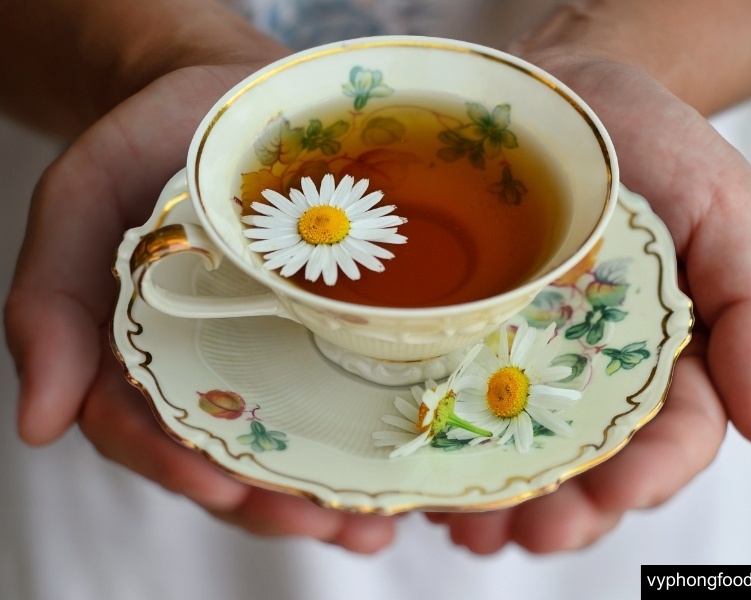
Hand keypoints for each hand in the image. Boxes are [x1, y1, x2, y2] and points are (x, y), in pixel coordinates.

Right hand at [4, 60, 394, 552]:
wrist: (229, 94)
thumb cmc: (147, 146)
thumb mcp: (78, 202)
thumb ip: (48, 303)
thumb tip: (37, 423)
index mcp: (143, 352)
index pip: (149, 431)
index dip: (180, 469)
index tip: (226, 492)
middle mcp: (209, 364)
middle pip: (233, 456)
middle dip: (275, 503)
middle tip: (328, 524)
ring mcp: (274, 349)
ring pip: (294, 441)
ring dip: (331, 492)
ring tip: (374, 520)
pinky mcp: (329, 326)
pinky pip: (348, 391)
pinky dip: (375, 435)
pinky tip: (409, 465)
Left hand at [427, 55, 750, 552]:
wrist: (570, 99)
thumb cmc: (657, 148)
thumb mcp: (728, 216)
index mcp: (670, 355)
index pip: (673, 438)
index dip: (647, 477)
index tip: (614, 495)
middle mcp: (599, 369)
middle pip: (589, 463)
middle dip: (563, 510)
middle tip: (526, 533)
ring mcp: (531, 356)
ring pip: (520, 449)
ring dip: (498, 500)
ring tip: (469, 526)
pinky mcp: (473, 336)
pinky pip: (459, 401)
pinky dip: (447, 446)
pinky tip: (426, 477)